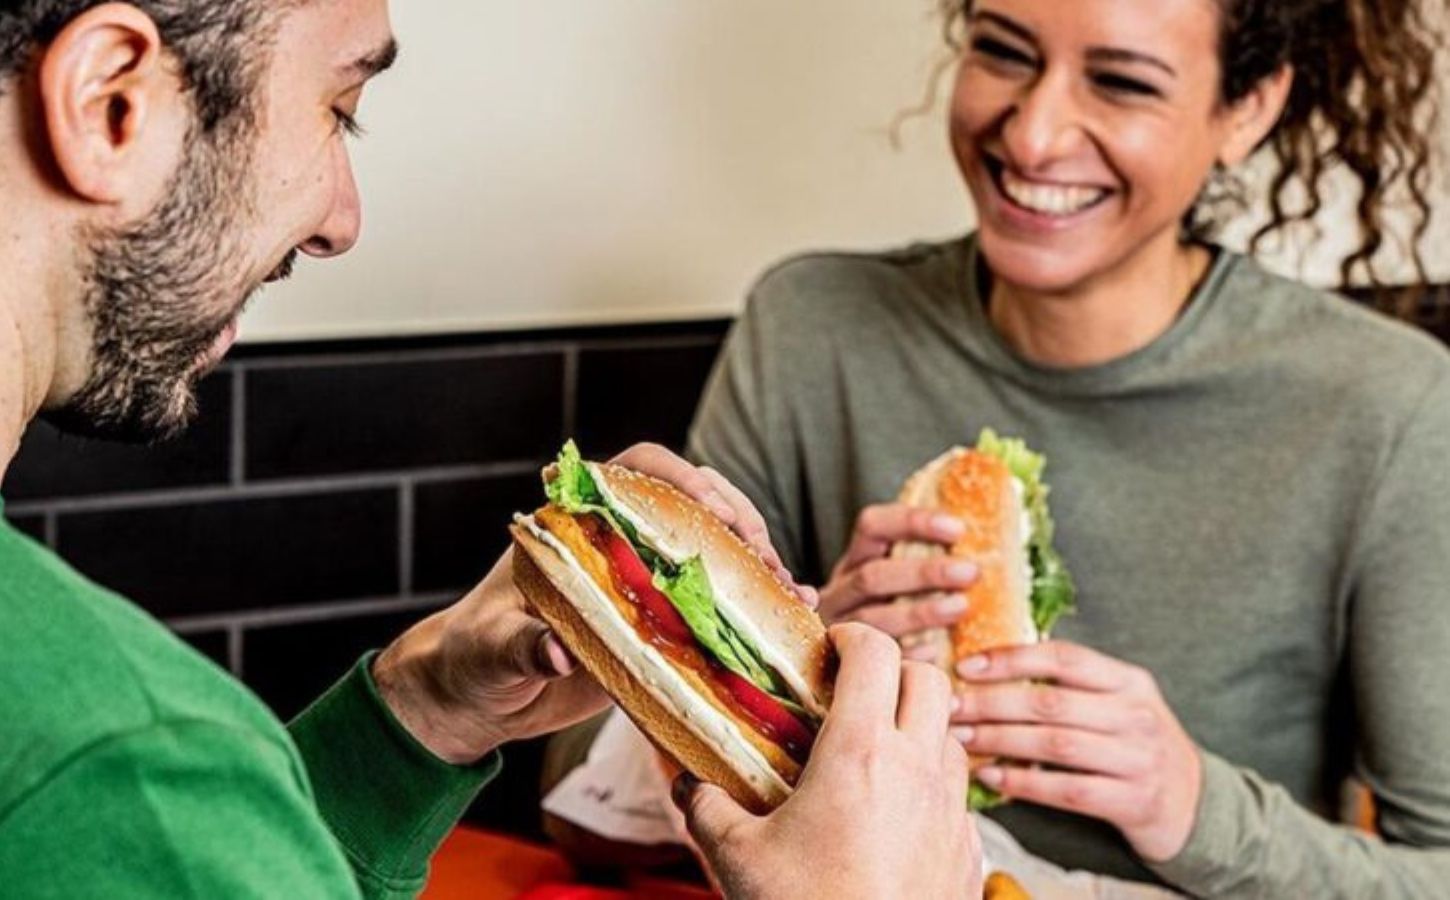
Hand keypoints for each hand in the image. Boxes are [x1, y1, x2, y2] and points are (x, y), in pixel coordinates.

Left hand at [374, 443, 813, 763]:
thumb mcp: (493, 650)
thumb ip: (521, 645)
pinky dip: (759, 602)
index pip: (636, 471)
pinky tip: (795, 609)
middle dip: (737, 521)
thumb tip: (554, 651)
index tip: (712, 507)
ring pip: (717, 547)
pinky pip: (721, 602)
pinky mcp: (665, 622)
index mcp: (576, 522)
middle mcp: (621, 540)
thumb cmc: (474, 657)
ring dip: (757, 561)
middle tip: (762, 558)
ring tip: (787, 589)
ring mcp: (648, 580)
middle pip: (694, 503)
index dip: (679, 479)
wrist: (480, 697)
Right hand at [674, 623, 980, 899]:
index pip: (876, 653)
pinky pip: (958, 798)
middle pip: (929, 678)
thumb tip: (691, 786)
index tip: (829, 647)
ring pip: (950, 735)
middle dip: (894, 670)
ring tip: (875, 751)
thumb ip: (709, 809)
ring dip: (918, 728)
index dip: (852, 637)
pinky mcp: (966, 851)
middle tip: (856, 688)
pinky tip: (895, 815)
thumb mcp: (738, 857)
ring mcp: (950, 811)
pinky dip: (931, 788)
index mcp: (861, 753)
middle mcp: (916, 770)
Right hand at [819, 504, 976, 654]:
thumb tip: (978, 532)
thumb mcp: (896, 575)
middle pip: (873, 576)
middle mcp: (840, 592)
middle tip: (971, 572)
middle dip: (923, 572)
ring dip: (919, 612)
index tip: (957, 528)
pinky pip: (876, 660)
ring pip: (872, 619)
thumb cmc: (893, 608)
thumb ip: (924, 555)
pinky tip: (938, 653)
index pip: (872, 526)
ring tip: (961, 607)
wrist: (851, 667)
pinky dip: (909, 655)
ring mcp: (840, 629)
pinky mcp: (845, 664)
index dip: (912, 522)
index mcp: (854, 561)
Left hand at [953, 641, 1202, 861]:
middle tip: (952, 706)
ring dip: (1001, 741)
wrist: (1193, 803)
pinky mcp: (1132, 801)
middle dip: (993, 703)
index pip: (1065, 658)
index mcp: (1130, 681)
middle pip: (1052, 703)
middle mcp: (1136, 715)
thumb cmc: (1136, 744)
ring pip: (1055, 745)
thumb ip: (1073, 684)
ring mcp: (1138, 759)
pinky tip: (991, 777)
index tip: (968, 666)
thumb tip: (993, 664)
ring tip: (963, 738)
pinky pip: (1067, 790)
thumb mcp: (1119, 702)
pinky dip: (1024, 783)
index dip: (1012, 659)